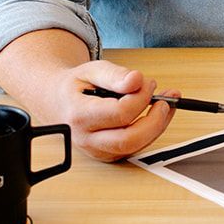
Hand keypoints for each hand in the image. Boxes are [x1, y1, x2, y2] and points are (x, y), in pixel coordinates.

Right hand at [51, 60, 175, 161]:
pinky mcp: (107, 154)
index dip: (141, 97)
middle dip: (155, 121)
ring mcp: (97, 150)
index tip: (147, 83)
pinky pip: (134, 148)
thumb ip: (115, 74)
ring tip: (166, 103)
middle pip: (129, 140)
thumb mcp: (92, 70)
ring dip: (158, 126)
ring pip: (134, 147)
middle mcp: (86, 138)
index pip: (120, 113)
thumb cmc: (75, 86)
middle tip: (166, 101)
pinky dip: (151, 132)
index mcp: (79, 115)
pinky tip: (157, 113)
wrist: (57, 102)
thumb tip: (137, 80)